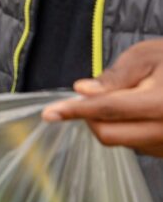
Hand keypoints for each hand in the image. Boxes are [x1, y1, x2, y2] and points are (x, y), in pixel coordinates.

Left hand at [42, 40, 162, 156]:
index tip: (49, 113)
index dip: (75, 110)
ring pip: (120, 141)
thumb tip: (83, 91)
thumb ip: (115, 77)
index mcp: (161, 104)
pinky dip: (123, 128)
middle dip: (89, 117)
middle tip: (85, 97)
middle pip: (109, 134)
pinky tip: (134, 110)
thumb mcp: (145, 57)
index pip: (108, 110)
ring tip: (125, 97)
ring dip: (107, 122)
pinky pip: (134, 144)